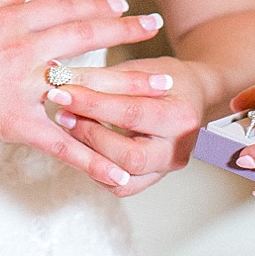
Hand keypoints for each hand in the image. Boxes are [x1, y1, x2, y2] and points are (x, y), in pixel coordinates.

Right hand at [0, 0, 164, 188]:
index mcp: (6, 19)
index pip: (63, 7)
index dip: (95, 6)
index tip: (122, 7)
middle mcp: (20, 48)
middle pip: (84, 36)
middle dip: (125, 32)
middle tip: (155, 31)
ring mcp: (18, 86)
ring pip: (84, 86)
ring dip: (128, 90)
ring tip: (162, 93)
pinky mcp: (11, 123)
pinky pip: (60, 144)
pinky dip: (91, 160)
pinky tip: (118, 173)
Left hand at [48, 57, 204, 196]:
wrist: (191, 97)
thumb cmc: (167, 79)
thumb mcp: (141, 69)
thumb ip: (107, 79)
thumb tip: (66, 81)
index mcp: (180, 117)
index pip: (130, 113)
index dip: (92, 104)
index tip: (63, 93)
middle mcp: (178, 149)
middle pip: (128, 155)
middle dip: (89, 135)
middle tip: (64, 114)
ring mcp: (166, 168)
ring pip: (122, 178)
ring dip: (89, 155)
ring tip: (71, 128)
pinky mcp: (154, 178)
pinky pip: (122, 187)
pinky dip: (99, 169)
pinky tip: (84, 147)